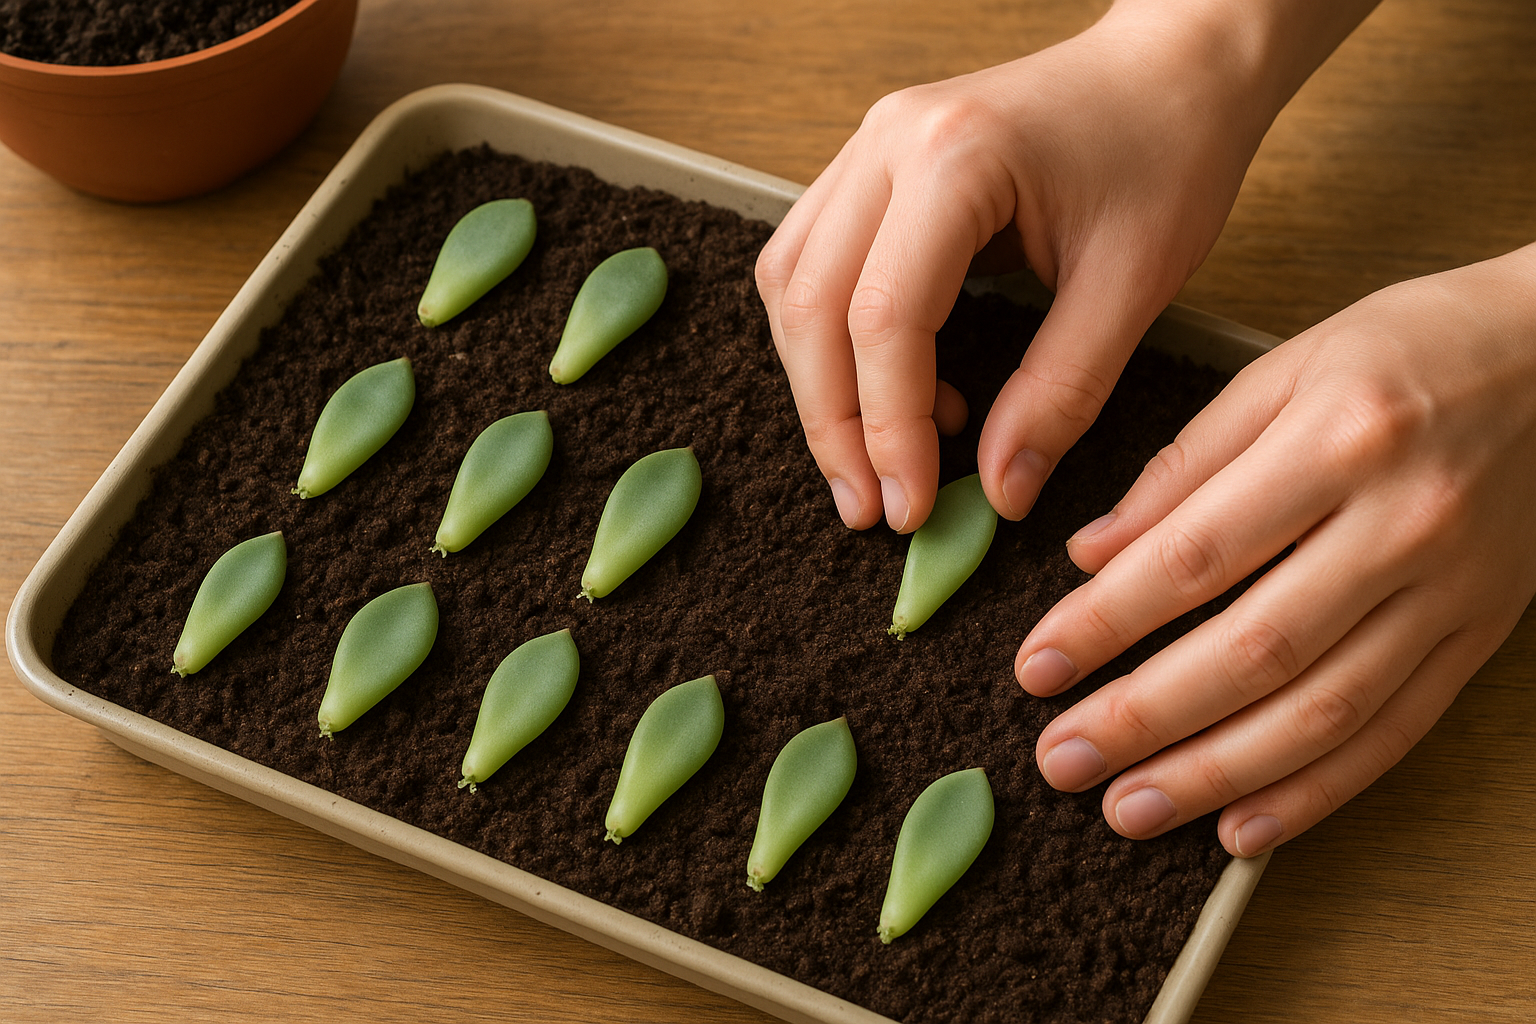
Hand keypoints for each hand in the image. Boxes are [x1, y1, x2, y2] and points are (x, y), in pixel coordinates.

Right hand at [755, 1, 1348, 532]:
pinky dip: (830, 339)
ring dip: (818, 384)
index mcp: (956, 159)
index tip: (909, 507)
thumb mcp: (1135, 284)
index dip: (887, 427)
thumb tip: (999, 492)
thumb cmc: (1168, 152)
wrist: (1171, 66)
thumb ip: (1061, 394)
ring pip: (790, 285)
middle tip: (869, 508)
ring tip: (873, 460)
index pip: (884, 317)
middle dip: (833, 423)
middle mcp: (888, 143)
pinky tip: (889, 387)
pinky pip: (810, 262)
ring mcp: (867, 146)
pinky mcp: (869, 165)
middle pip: (810, 306)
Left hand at [1018, 246, 1535, 856]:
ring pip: (1322, 712)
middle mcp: (1402, 524)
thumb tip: (1089, 552)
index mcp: (1337, 439)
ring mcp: (1451, 590)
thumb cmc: (1410, 348)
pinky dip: (1314, 792)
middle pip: (1254, 650)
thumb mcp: (1283, 368)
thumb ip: (1182, 465)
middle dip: (1143, 718)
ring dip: (1215, 774)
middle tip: (1060, 759)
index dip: (1105, 622)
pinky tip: (1240, 828)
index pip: (1194, 556)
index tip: (1036, 666)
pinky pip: (1394, 734)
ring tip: (1128, 808)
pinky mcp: (1480, 634)